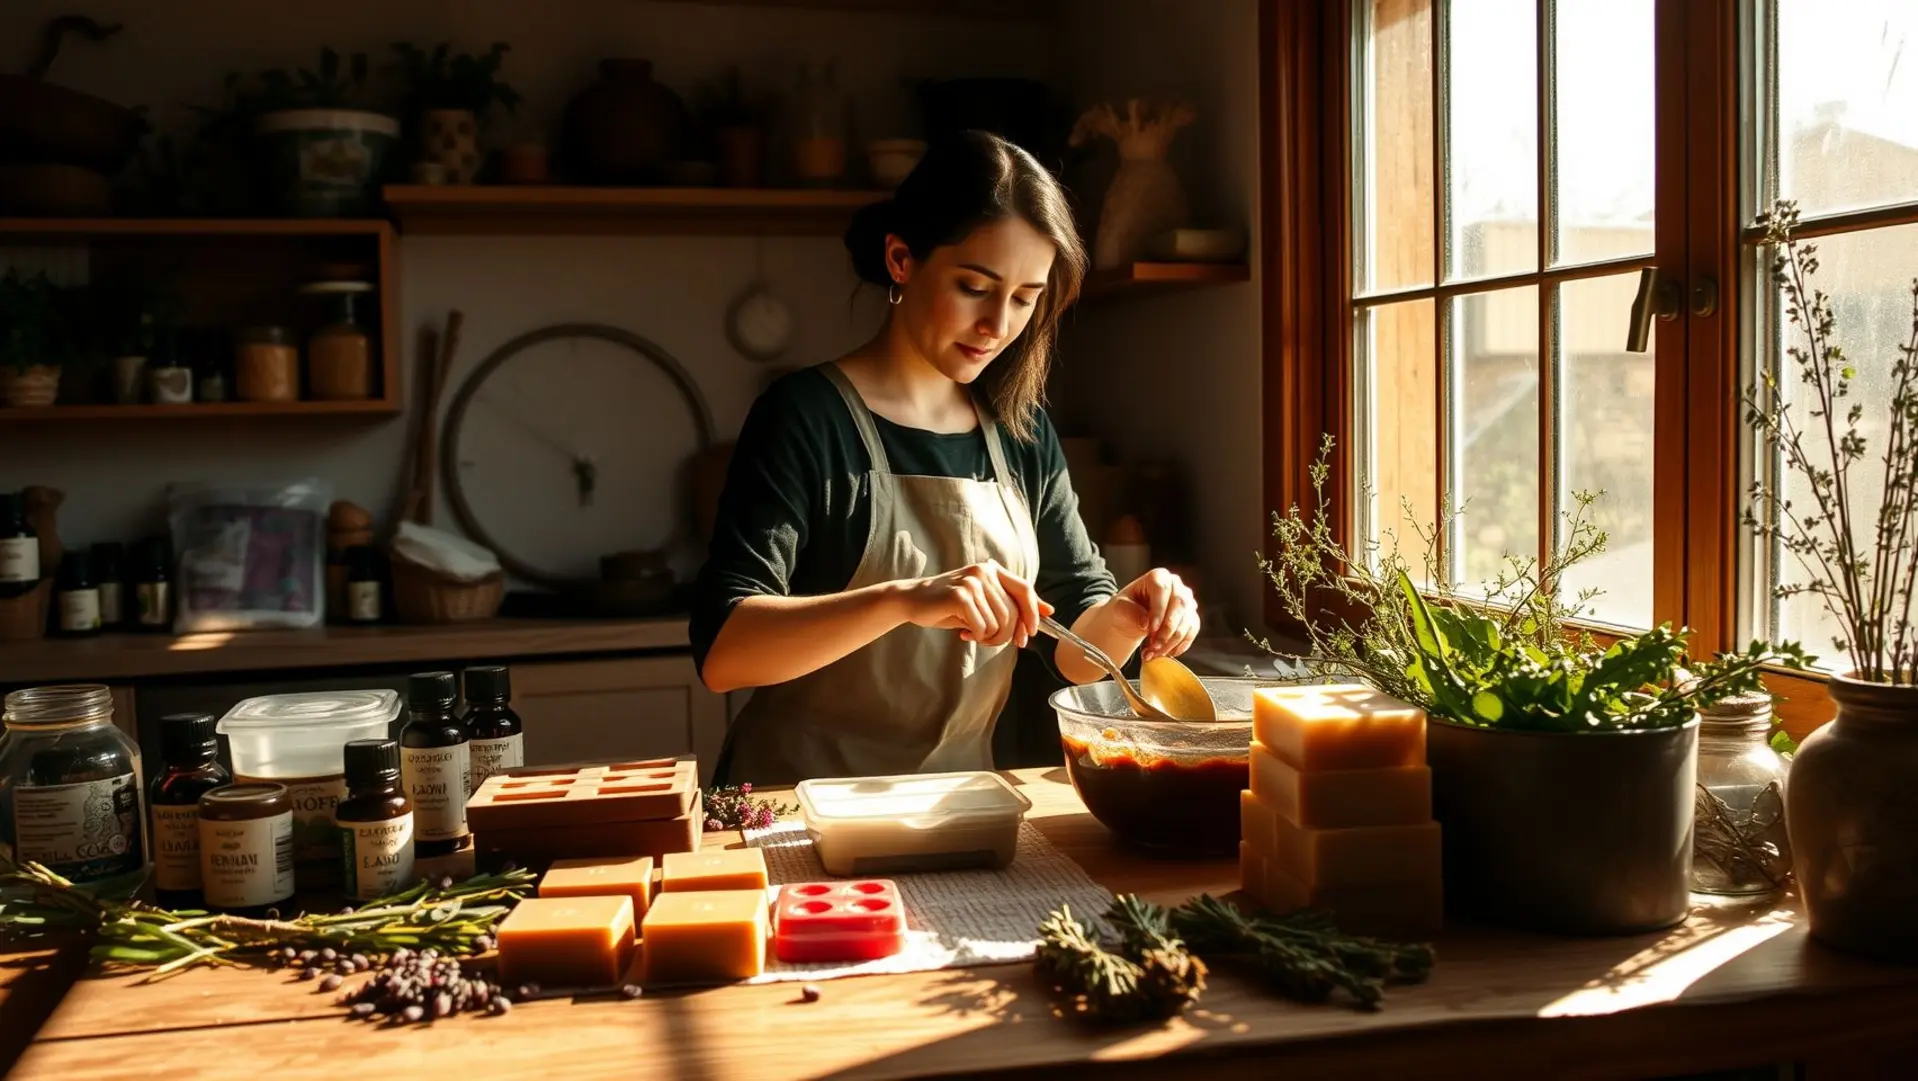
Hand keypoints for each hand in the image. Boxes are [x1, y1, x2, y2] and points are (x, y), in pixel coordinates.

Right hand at [899, 559, 1051, 647]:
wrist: (912, 600)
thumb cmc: (949, 605)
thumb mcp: (983, 602)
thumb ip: (1012, 604)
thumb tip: (1048, 611)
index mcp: (992, 570)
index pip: (1024, 590)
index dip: (1032, 613)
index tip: (1030, 633)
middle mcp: (984, 572)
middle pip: (1012, 613)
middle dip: (1005, 635)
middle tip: (989, 641)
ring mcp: (972, 582)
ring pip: (998, 623)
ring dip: (988, 638)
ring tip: (972, 635)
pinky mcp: (960, 596)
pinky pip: (981, 627)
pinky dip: (975, 636)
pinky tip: (962, 633)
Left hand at [1114, 568, 1199, 662]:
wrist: (1132, 617)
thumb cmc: (1126, 608)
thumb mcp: (1120, 608)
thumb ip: (1129, 612)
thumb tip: (1145, 623)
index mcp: (1158, 577)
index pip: (1162, 589)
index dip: (1158, 609)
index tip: (1150, 629)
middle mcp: (1176, 585)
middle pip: (1180, 605)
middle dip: (1167, 630)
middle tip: (1154, 646)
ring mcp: (1187, 601)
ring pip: (1188, 620)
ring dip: (1172, 641)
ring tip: (1155, 653)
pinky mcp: (1191, 616)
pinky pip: (1192, 631)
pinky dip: (1180, 645)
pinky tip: (1166, 653)